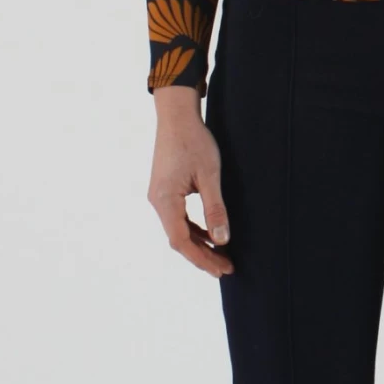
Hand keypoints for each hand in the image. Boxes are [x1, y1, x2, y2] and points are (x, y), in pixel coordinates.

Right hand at [147, 86, 234, 276]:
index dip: (202, 258)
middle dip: (202, 256)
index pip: (181, 241)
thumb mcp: (210, 175)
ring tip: (221, 256)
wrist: (176, 116)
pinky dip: (194, 230)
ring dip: (199, 244)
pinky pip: (178, 218)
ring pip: (178, 230)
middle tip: (226, 268)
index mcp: (165, 200)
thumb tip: (222, 240)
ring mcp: (159, 197)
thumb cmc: (194, 141)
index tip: (223, 268)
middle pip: (179, 239)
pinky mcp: (165, 191)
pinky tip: (210, 235)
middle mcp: (158, 202)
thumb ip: (215, 209)